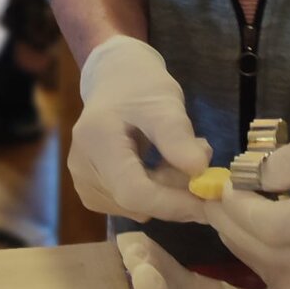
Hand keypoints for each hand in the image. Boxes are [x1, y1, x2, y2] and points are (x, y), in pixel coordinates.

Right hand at [70, 36, 210, 222]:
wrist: (114, 81)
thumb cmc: (140, 85)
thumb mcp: (164, 102)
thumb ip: (178, 137)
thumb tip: (199, 171)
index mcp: (95, 141)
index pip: (133, 191)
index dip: (172, 203)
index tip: (208, 201)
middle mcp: (81, 169)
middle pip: (135, 202)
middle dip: (175, 193)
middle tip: (202, 164)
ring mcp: (83, 183)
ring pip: (136, 207)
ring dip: (167, 192)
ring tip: (179, 154)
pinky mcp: (91, 191)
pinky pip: (130, 204)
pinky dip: (154, 192)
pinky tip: (160, 166)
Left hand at [204, 87, 289, 277]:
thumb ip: (284, 165)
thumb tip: (245, 178)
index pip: (270, 229)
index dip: (238, 210)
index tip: (219, 185)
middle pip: (274, 254)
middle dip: (236, 230)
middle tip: (210, 202)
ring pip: (286, 261)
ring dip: (251, 241)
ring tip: (229, 211)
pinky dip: (274, 243)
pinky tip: (261, 218)